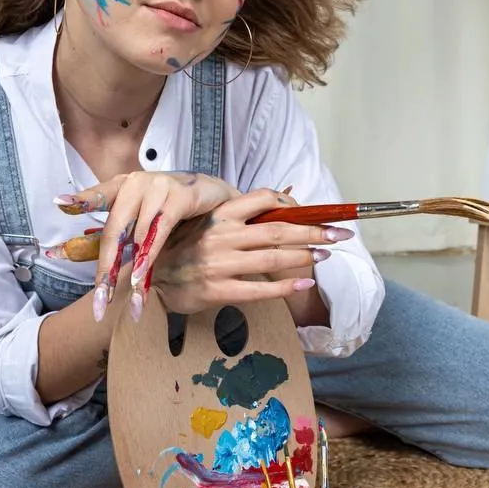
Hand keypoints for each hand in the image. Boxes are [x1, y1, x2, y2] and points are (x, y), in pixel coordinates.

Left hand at [53, 172, 251, 320]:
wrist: (215, 196)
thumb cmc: (173, 208)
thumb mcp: (142, 218)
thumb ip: (116, 235)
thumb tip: (76, 258)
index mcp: (124, 186)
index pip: (100, 194)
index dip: (82, 199)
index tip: (60, 202)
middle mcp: (138, 183)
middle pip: (115, 228)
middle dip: (106, 267)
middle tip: (100, 296)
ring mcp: (159, 186)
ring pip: (138, 234)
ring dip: (132, 269)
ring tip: (127, 295)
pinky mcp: (181, 196)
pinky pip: (160, 231)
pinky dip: (150, 255)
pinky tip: (142, 274)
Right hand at [149, 188, 352, 316]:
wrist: (150, 279)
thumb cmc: (184, 249)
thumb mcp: (209, 225)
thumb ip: (243, 216)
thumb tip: (285, 198)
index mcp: (219, 215)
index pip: (262, 198)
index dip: (293, 203)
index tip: (314, 212)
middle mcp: (220, 235)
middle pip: (277, 229)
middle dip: (312, 231)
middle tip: (338, 234)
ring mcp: (219, 263)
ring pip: (272, 256)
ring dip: (304, 256)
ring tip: (324, 256)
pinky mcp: (217, 289)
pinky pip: (259, 288)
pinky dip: (285, 286)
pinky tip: (303, 283)